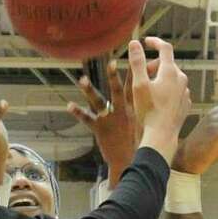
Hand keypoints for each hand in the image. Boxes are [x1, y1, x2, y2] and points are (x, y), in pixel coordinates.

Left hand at [68, 60, 136, 182]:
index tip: (138, 56)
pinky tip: (69, 106)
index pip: (136, 86)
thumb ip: (144, 107)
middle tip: (111, 62)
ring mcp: (110, 120)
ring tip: (82, 80)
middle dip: (114, 76)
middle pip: (118, 90)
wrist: (130, 162)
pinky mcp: (100, 130)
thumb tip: (148, 97)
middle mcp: (122, 112)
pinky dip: (78, 112)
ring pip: (99, 102)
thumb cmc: (138, 142)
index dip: (137, 71)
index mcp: (134, 109)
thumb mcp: (144, 123)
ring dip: (90, 90)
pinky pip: (87, 119)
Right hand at [128, 37, 190, 160]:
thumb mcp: (138, 85)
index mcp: (170, 72)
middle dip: (153, 65)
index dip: (155, 42)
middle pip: (167, 64)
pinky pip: (176, 92)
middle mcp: (181, 80)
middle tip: (140, 75)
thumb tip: (134, 43)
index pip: (165, 48)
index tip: (146, 42)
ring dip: (160, 79)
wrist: (161, 136)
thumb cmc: (148, 111)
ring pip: (172, 79)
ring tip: (147, 91)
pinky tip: (157, 102)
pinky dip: (166, 91)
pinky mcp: (185, 105)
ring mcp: (185, 93)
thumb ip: (137, 62)